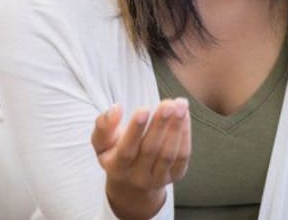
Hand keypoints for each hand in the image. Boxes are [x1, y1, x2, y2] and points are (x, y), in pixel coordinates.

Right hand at [91, 98, 190, 218]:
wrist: (132, 183)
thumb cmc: (115, 153)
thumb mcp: (102, 142)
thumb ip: (104, 125)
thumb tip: (116, 108)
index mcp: (116, 167)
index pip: (126, 150)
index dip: (135, 130)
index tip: (144, 109)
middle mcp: (137, 176)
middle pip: (150, 150)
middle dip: (160, 124)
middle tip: (168, 104)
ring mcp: (157, 178)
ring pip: (169, 153)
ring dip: (176, 127)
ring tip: (180, 105)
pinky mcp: (175, 176)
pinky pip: (182, 156)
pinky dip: (185, 134)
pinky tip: (185, 115)